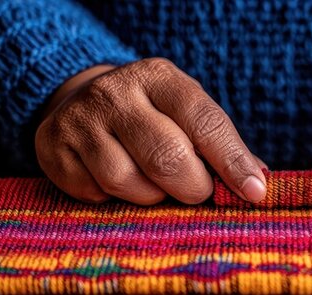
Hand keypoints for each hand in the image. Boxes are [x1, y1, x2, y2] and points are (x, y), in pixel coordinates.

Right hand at [36, 58, 266, 204]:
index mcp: (159, 78)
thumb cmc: (152, 117)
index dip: (233, 161)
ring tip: (151, 183)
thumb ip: (220, 146)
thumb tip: (259, 183)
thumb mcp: (186, 115)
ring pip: (128, 183)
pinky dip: (112, 199)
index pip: (204, 121)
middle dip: (192, 187)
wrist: (82, 104)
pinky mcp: (52, 148)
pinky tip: (113, 181)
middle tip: (196, 192)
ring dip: (150, 196)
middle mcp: (115, 92)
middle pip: (167, 158)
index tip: (255, 192)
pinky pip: (94, 194)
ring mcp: (79, 119)